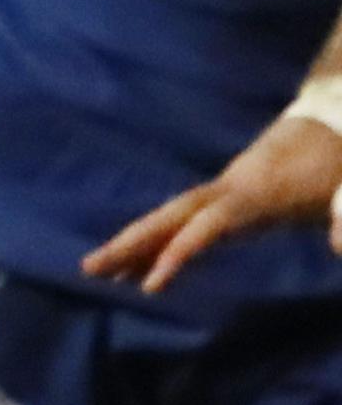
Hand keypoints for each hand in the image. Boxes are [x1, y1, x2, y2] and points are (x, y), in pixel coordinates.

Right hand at [83, 111, 341, 295]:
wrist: (335, 120)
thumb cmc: (340, 162)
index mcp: (256, 193)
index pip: (208, 224)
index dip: (179, 251)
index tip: (150, 284)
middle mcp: (228, 189)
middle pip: (171, 216)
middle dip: (130, 243)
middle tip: (88, 269)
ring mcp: (223, 191)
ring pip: (170, 217)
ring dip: (133, 243)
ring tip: (96, 270)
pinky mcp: (226, 197)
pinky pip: (183, 219)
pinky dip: (158, 239)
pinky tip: (138, 263)